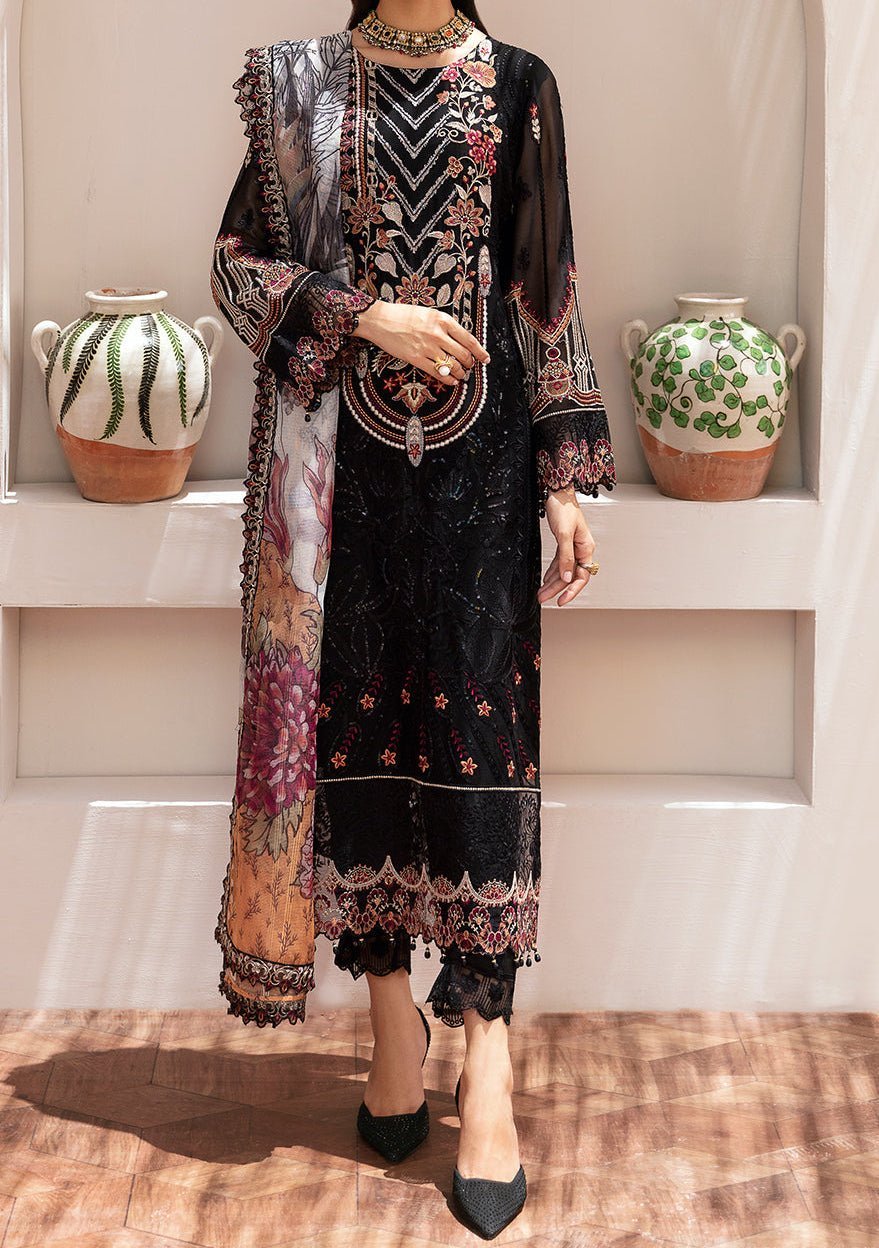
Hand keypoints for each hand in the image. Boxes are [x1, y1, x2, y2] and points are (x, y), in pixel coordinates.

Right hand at [352, 300, 489, 384]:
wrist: (380, 320)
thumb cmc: (403, 315)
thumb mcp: (429, 313)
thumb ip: (445, 325)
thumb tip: (460, 340)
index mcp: (443, 320)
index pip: (469, 339)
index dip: (480, 351)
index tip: (485, 358)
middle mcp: (438, 334)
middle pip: (463, 355)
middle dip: (469, 364)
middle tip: (469, 367)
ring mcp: (427, 347)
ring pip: (452, 366)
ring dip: (460, 373)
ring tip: (461, 375)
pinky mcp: (416, 359)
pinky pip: (438, 373)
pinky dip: (448, 380)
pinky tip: (452, 381)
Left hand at [537, 484, 595, 606]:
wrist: (558, 493)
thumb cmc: (564, 508)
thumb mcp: (564, 534)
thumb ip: (566, 557)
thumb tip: (568, 576)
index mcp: (586, 548)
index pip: (582, 576)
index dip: (572, 591)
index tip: (561, 601)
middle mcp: (581, 549)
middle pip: (570, 575)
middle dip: (556, 589)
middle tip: (542, 598)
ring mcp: (573, 547)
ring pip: (564, 570)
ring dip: (552, 582)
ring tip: (541, 593)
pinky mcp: (564, 542)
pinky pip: (559, 562)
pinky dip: (552, 571)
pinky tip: (545, 579)